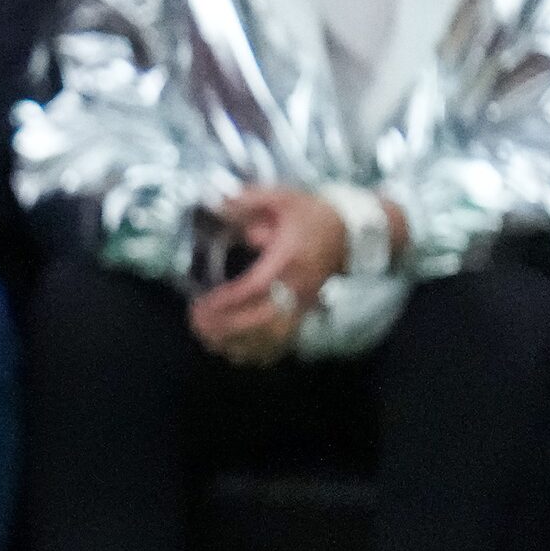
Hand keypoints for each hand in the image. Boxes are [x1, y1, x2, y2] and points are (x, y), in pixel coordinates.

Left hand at [189, 187, 346, 366]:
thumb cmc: (311, 214)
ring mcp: (304, 302)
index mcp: (289, 259)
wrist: (352, 231)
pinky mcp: (305, 311)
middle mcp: (298, 286)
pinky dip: (258, 351)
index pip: (257, 287)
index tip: (202, 304)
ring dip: (239, 342)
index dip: (229, 300)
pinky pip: (284, 340)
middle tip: (197, 323)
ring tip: (208, 339)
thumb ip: (247, 201)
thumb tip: (216, 207)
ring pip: (273, 335)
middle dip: (228, 327)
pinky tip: (233, 353)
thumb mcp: (281, 197)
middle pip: (264, 319)